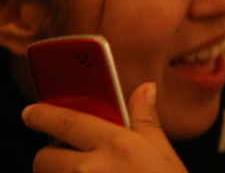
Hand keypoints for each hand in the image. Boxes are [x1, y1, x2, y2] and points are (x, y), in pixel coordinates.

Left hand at [22, 82, 187, 172]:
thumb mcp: (163, 153)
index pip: (65, 122)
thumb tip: (144, 89)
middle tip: (74, 159)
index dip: (43, 114)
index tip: (32, 113)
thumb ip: (146, 120)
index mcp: (115, 145)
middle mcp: (90, 169)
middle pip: (46, 157)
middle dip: (54, 156)